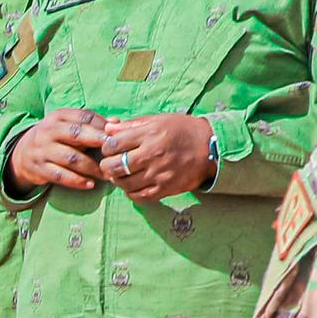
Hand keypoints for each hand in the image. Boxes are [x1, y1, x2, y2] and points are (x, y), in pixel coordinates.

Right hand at [6, 110, 108, 194]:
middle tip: (116, 154)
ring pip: (70, 158)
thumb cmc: (55, 138)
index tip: (117, 137)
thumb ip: (92, 124)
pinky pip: (60, 176)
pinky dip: (77, 181)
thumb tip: (117, 124)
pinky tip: (90, 184)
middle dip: (98, 143)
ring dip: (91, 167)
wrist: (23, 153)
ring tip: (107, 175)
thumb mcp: (68, 125)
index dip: (102, 126)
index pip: (84, 117)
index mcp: (58, 116)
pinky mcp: (39, 168)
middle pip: (77, 134)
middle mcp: (49, 131)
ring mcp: (42, 150)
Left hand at [97, 111, 220, 200]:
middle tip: (111, 163)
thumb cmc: (182, 130)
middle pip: (114, 166)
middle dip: (108, 165)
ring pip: (124, 184)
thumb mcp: (158, 120)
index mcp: (149, 134)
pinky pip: (139, 197)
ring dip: (118, 180)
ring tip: (122, 174)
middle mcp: (152, 155)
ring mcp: (159, 174)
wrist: (210, 148)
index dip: (106, 147)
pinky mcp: (165, 189)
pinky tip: (133, 185)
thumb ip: (131, 125)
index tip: (110, 148)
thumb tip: (108, 128)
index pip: (113, 144)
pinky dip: (131, 193)